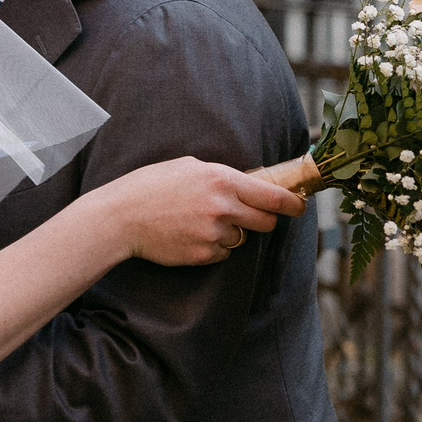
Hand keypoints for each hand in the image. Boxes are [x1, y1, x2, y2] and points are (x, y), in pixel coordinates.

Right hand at [97, 156, 305, 265]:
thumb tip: (248, 184)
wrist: (121, 217)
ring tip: (200, 222)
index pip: (272, 196)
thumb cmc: (151, 185)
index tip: (300, 207)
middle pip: (265, 222)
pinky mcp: (203, 255)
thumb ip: (221, 175)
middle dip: (262, 220)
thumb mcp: (188, 166)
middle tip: (249, 216)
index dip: (292, 204)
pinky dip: (212, 247)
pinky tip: (189, 235)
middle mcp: (223, 207)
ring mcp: (214, 234)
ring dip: (230, 233)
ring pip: (241, 239)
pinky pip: (222, 253)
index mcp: (222, 180)